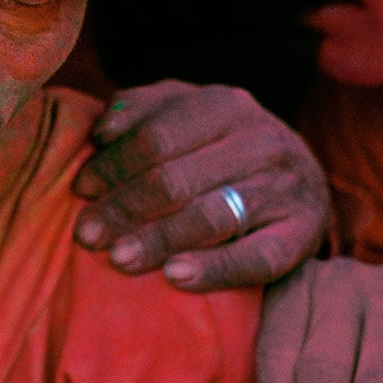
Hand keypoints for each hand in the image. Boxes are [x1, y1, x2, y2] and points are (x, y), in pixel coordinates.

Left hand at [74, 81, 329, 289]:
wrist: (302, 179)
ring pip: (211, 217)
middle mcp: (262, 141)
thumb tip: (102, 132)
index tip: (80, 190)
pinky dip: (214, 269)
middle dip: (124, 209)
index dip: (114, 165)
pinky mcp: (302, 234)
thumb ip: (141, 110)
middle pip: (176, 179)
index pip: (157, 137)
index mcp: (227, 105)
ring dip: (158, 240)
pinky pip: (256, 258)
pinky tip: (175, 277)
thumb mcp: (185, 112)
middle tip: (86, 235)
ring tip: (119, 258)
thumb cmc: (222, 146)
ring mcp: (286, 189)